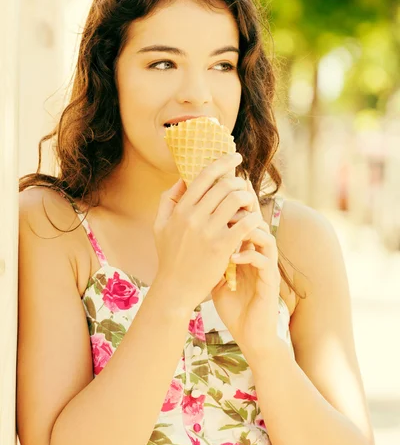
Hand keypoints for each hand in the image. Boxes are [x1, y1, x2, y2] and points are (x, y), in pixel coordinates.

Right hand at [153, 153, 261, 310]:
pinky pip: (245, 223)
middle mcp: (194, 217)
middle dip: (238, 181)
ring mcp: (208, 232)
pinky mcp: (222, 247)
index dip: (223, 161)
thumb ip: (168, 200)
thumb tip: (182, 180)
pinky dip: (254, 218)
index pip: (204, 176)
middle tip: (244, 185)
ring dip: (247, 197)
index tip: (235, 156)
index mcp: (180, 209)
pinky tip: (255, 220)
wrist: (175, 289)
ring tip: (248, 203)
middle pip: (224, 185)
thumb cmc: (168, 257)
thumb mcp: (159, 226)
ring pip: (236, 200)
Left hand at [211, 180, 281, 357]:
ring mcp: (267, 266)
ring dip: (247, 229)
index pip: (242, 220)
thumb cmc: (232, 303)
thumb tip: (189, 236)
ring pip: (264, 235)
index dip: (231, 206)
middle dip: (241, 209)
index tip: (213, 199)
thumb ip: (208, 254)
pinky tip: (232, 256)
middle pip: (256, 221)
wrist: (249, 332)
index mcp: (247, 249)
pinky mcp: (270, 280)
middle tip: (223, 203)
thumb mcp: (216, 274)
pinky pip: (264, 259)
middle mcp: (259, 253)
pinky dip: (248, 254)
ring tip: (227, 228)